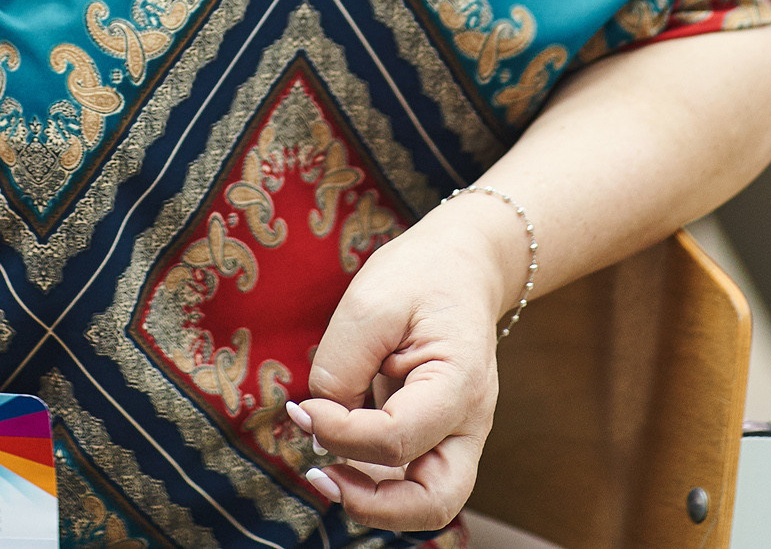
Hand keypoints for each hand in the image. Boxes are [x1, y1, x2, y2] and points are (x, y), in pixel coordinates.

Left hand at [290, 194, 523, 531]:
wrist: (461, 267)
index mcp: (460, 383)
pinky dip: (373, 481)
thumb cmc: (420, 278)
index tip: (301, 410)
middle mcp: (469, 423)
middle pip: (435, 501)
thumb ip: (340, 366)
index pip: (398, 437)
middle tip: (320, 476)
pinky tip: (338, 452)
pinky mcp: (438, 439)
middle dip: (372, 504)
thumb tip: (318, 423)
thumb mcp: (370, 302)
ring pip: (425, 503)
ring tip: (322, 469)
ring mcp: (457, 436)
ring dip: (371, 499)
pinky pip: (410, 480)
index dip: (341, 433)